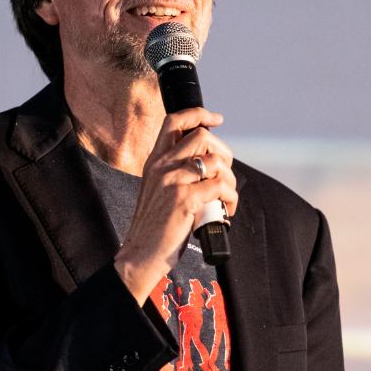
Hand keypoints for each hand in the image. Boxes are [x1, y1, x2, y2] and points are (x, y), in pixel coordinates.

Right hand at [113, 107, 237, 303]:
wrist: (140, 255)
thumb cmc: (153, 228)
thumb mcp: (157, 190)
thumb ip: (174, 174)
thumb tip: (207, 165)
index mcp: (154, 161)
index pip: (174, 122)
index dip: (199, 115)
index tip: (216, 119)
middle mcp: (162, 166)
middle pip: (202, 137)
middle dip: (224, 153)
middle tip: (226, 175)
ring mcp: (172, 181)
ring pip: (216, 160)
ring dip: (231, 179)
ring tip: (227, 198)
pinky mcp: (184, 199)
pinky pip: (220, 186)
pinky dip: (231, 197)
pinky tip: (227, 210)